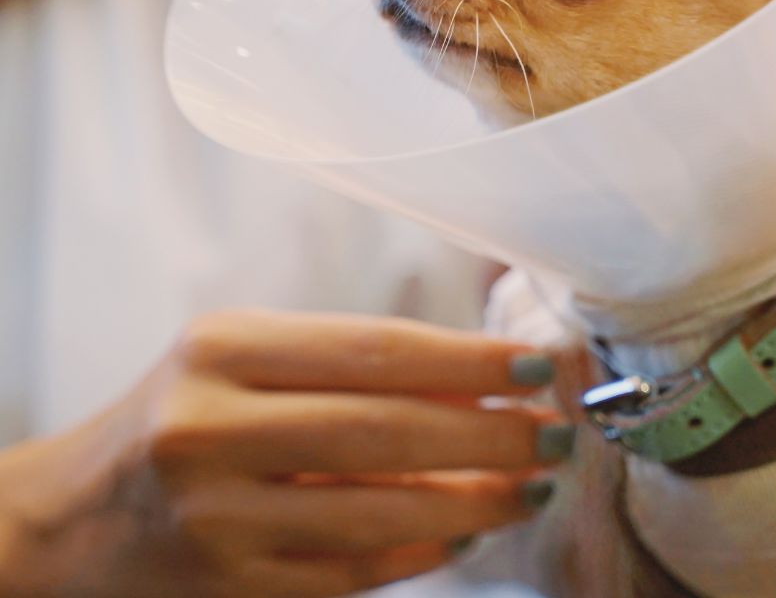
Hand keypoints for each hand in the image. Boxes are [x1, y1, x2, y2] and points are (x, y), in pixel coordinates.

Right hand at [0, 310, 570, 596]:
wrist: (74, 516)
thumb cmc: (183, 408)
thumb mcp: (248, 357)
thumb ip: (350, 362)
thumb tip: (480, 372)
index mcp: (224, 348)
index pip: (376, 348)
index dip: (469, 359)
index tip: (536, 365)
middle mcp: (213, 428)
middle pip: (388, 429)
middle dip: (490, 432)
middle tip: (555, 431)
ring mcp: (218, 518)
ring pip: (380, 512)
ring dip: (474, 499)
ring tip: (532, 484)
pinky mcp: (230, 587)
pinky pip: (352, 571)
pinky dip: (424, 551)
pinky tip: (470, 530)